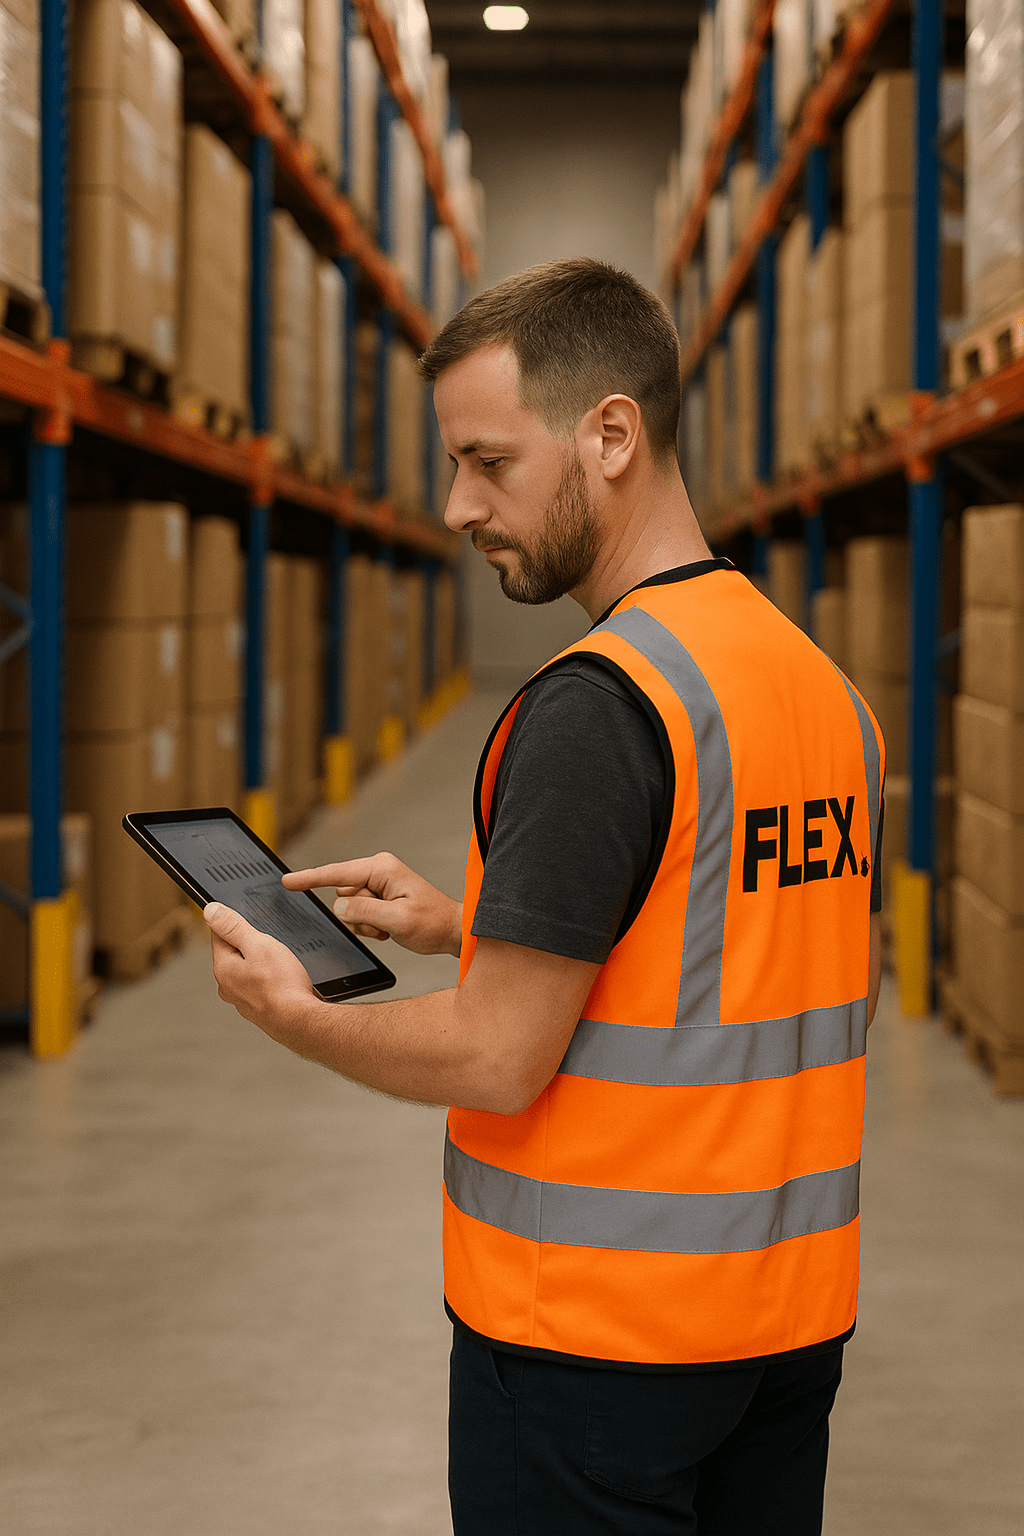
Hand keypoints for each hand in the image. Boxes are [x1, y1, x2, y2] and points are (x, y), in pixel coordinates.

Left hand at [205, 901, 318, 1038]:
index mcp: (223, 968)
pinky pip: (259, 986)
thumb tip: (209, 911)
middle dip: (250, 945)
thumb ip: (233, 927)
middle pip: (233, 953)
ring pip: (247, 970)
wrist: (299, 1021)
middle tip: (271, 945)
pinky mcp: (257, 1009)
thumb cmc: (282, 984)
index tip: (251, 922)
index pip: (218, 934)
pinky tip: (283, 981)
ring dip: (261, 964)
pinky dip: (269, 980)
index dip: (235, 923)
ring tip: (280, 965)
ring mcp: (242, 1000)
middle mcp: (227, 986)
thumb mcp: (258, 944)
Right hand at [282, 853, 461, 957]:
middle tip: (384, 925)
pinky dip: (370, 927)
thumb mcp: (398, 920)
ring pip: (348, 908)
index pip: (337, 874)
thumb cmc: (432, 922)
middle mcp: (377, 871)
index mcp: (381, 869)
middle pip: (342, 895)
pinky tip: (389, 928)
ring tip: (390, 927)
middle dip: (357, 916)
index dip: (309, 878)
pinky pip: (357, 915)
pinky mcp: (377, 897)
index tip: (286, 881)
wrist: (451, 931)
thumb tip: (338, 907)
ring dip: (365, 924)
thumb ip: (365, 913)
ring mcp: (377, 884)